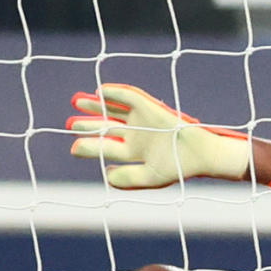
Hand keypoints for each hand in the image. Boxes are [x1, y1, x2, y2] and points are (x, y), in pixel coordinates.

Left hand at [66, 84, 253, 190]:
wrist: (201, 154)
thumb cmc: (179, 166)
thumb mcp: (151, 177)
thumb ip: (128, 179)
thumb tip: (106, 175)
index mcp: (134, 151)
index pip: (107, 147)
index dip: (89, 146)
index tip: (74, 148)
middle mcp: (135, 134)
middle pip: (106, 126)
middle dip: (87, 124)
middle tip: (70, 123)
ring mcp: (142, 119)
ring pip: (113, 110)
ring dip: (96, 105)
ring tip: (77, 101)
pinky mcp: (150, 107)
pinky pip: (130, 97)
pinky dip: (115, 93)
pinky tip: (100, 92)